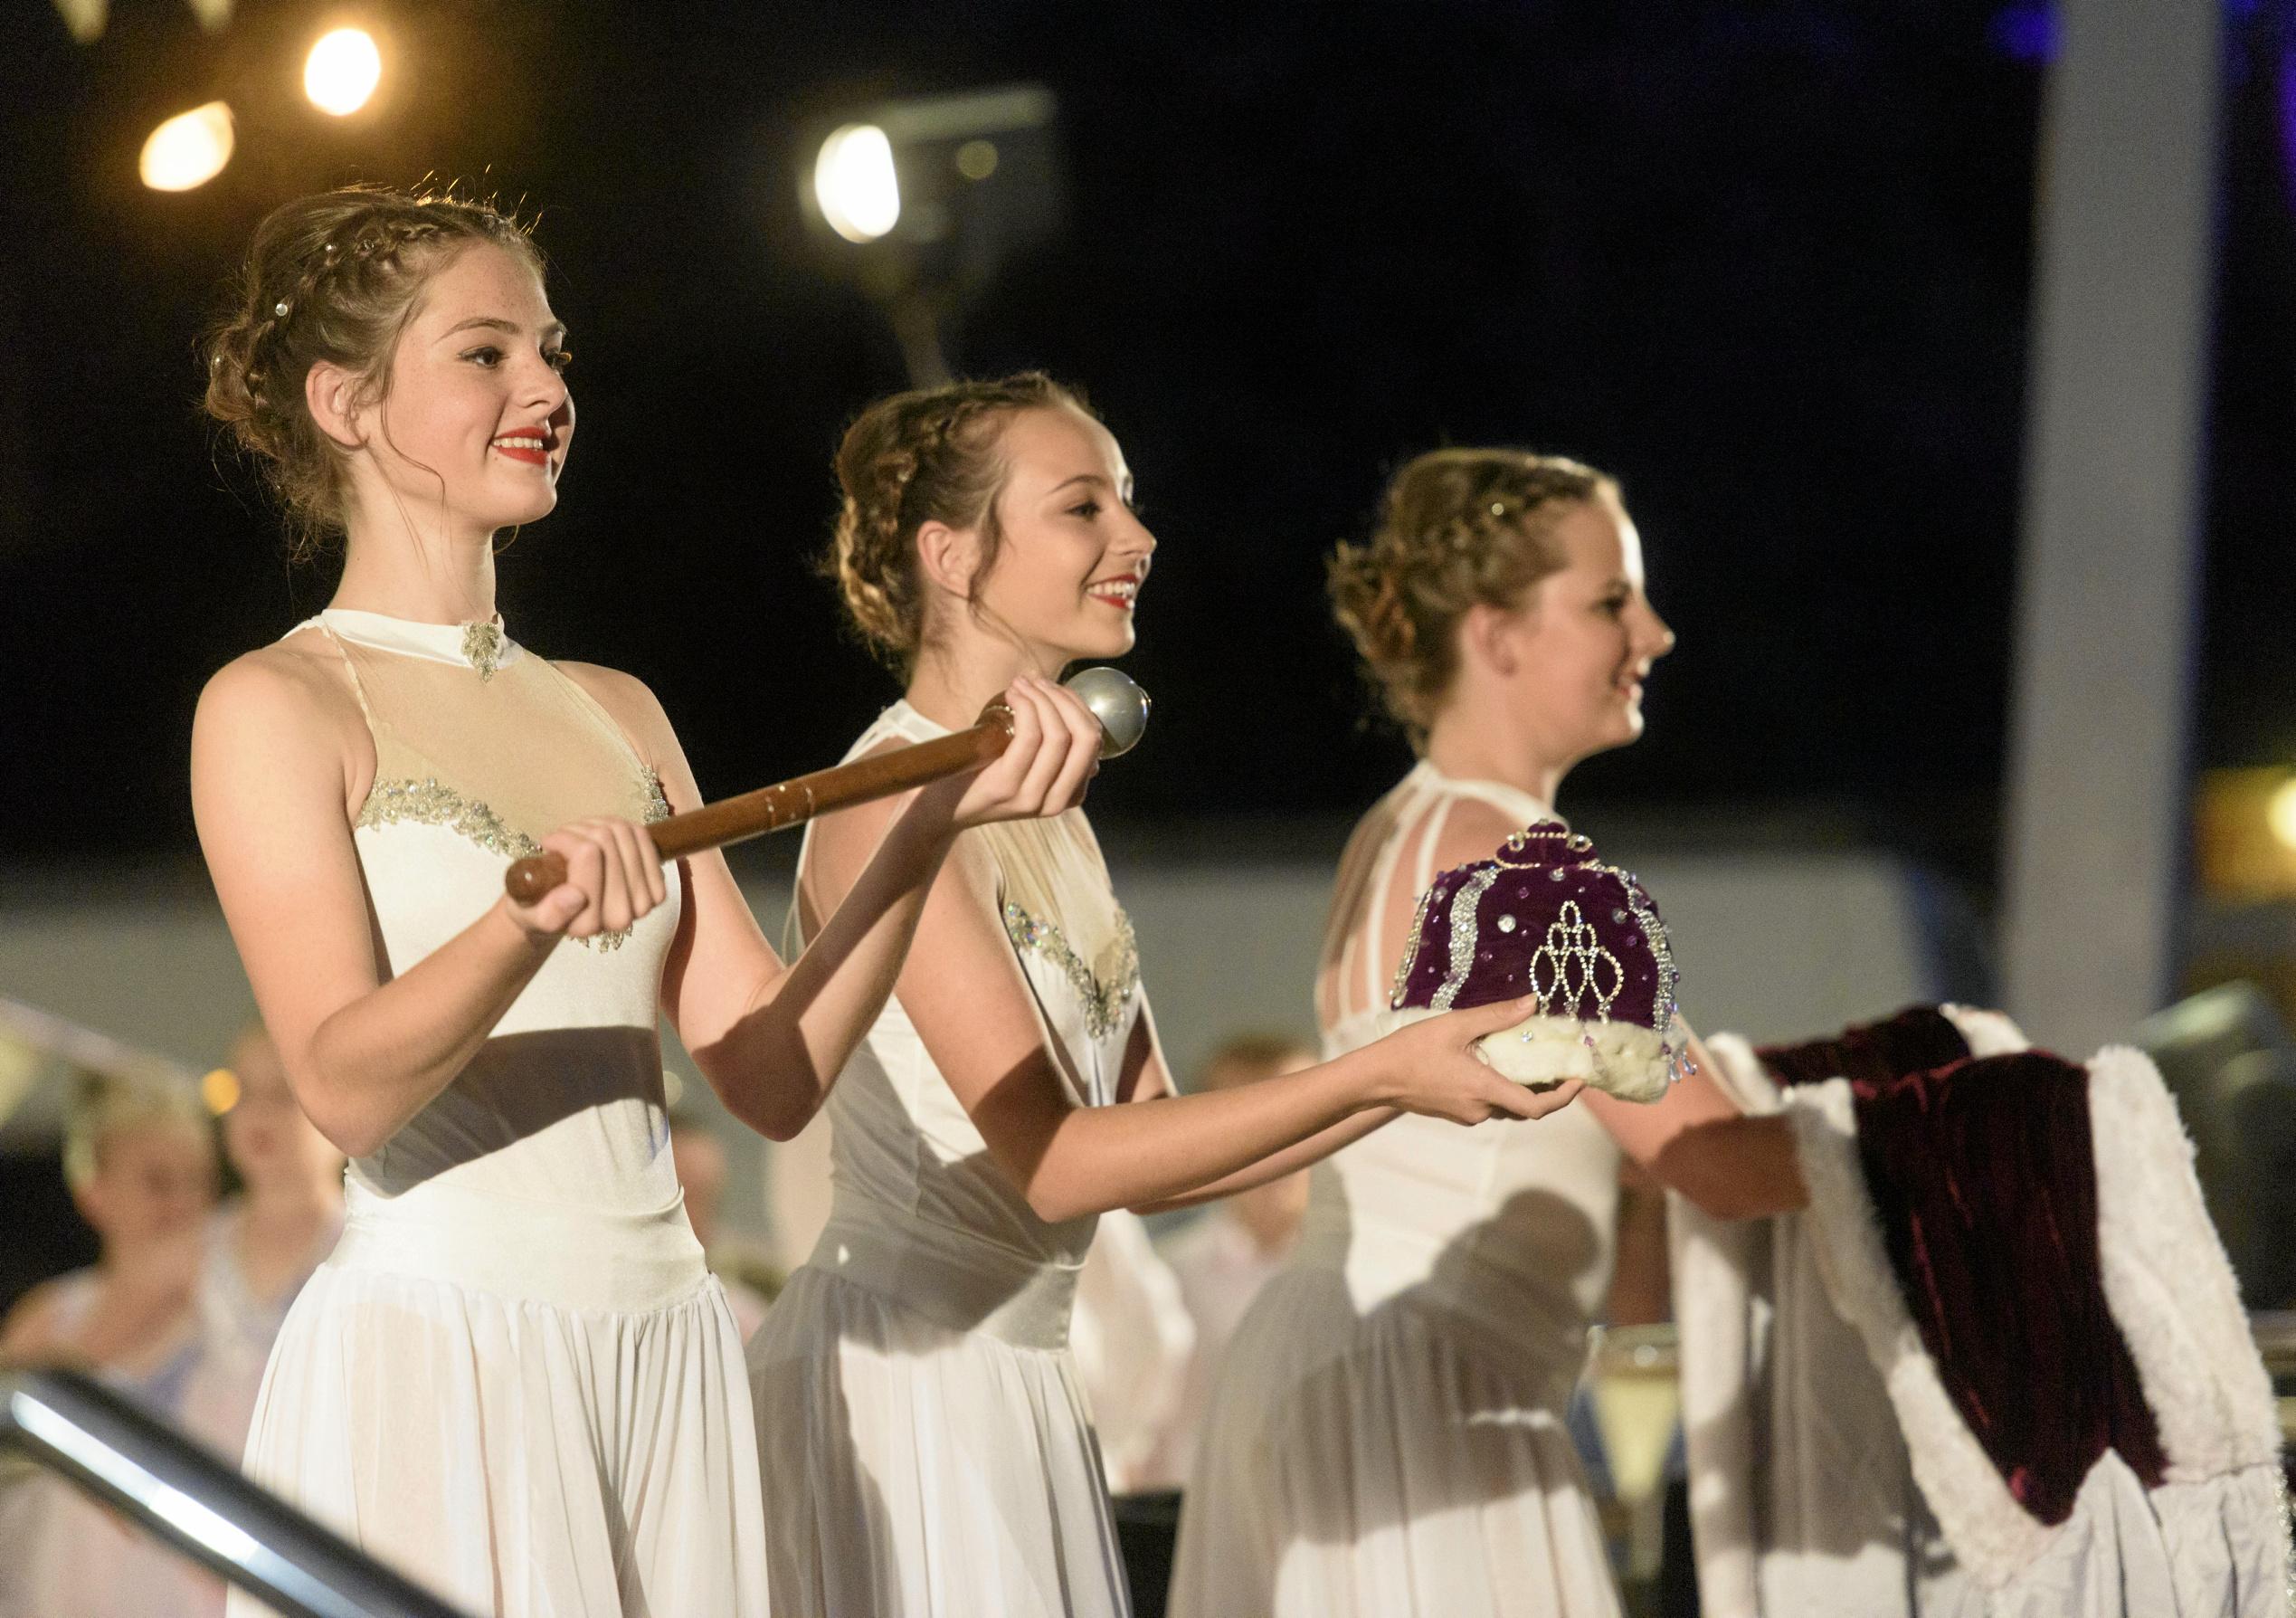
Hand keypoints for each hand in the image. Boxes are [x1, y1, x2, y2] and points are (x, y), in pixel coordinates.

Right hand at [506, 816, 668, 940]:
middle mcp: (620, 919)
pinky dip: (621, 828)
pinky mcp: (657, 892)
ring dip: (598, 825)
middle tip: (563, 837)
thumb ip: (548, 911)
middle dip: (579, 830)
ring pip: (625, 834)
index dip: (564, 838)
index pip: (588, 855)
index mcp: (587, 924)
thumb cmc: (538, 905)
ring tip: (579, 836)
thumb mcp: (527, 910)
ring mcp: (643, 905)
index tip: (549, 842)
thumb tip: (575, 897)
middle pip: (607, 840)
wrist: (564, 912)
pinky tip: (602, 836)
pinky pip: (644, 838)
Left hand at [930, 675, 1102, 830]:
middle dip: (1066, 700)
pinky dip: (1025, 706)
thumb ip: (1053, 749)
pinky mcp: (1007, 788)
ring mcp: (1033, 798)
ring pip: (1058, 735)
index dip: (1078, 706)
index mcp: (1069, 795)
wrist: (942, 808)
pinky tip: (1013, 694)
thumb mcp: (1026, 766)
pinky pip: (1030, 737)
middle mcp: (1057, 802)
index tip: (1053, 687)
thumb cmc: (982, 775)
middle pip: (1085, 738)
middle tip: (1038, 681)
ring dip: (1042, 698)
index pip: (1093, 742)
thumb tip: (1076, 713)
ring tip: (1021, 683)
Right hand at [1367, 996, 1586, 1124]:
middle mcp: (1480, 1110)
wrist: (1375, 1078)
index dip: (1563, 1097)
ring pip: (1506, 1105)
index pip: (1536, 1108)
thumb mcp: (1455, 1025)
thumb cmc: (1411, 1050)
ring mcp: (1467, 1115)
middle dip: (1545, 1088)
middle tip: (1557, 1062)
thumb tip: (1532, 1003)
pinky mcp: (1456, 1113)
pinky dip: (1500, 1087)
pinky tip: (1494, 1063)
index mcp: (1485, 1090)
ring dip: (1521, 1087)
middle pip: (1524, 1106)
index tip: (1579, 1080)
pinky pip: (1488, 1103)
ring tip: (1528, 1057)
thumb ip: (1496, 1016)